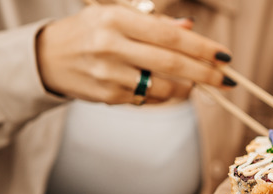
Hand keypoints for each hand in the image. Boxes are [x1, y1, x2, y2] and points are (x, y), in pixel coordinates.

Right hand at [36, 4, 233, 103]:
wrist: (45, 58)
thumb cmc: (88, 32)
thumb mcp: (116, 16)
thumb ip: (154, 23)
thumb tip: (190, 27)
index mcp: (116, 19)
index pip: (170, 35)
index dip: (201, 47)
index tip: (224, 56)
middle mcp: (111, 46)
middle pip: (172, 63)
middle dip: (204, 73)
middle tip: (226, 80)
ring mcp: (109, 75)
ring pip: (162, 87)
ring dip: (185, 88)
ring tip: (190, 83)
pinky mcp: (108, 97)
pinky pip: (147, 99)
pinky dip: (161, 95)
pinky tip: (160, 87)